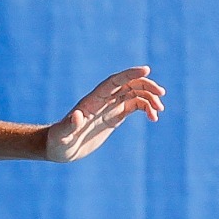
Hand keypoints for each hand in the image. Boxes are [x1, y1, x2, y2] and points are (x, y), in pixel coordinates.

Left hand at [45, 66, 164, 162]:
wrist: (60, 150)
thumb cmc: (57, 142)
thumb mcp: (62, 136)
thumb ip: (69, 125)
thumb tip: (77, 116)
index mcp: (92, 100)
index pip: (113, 81)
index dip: (129, 74)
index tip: (146, 69)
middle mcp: (102, 100)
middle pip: (128, 84)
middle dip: (145, 85)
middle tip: (161, 94)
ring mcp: (109, 107)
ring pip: (134, 94)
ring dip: (149, 98)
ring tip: (158, 111)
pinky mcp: (114, 117)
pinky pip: (134, 106)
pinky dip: (146, 108)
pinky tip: (153, 117)